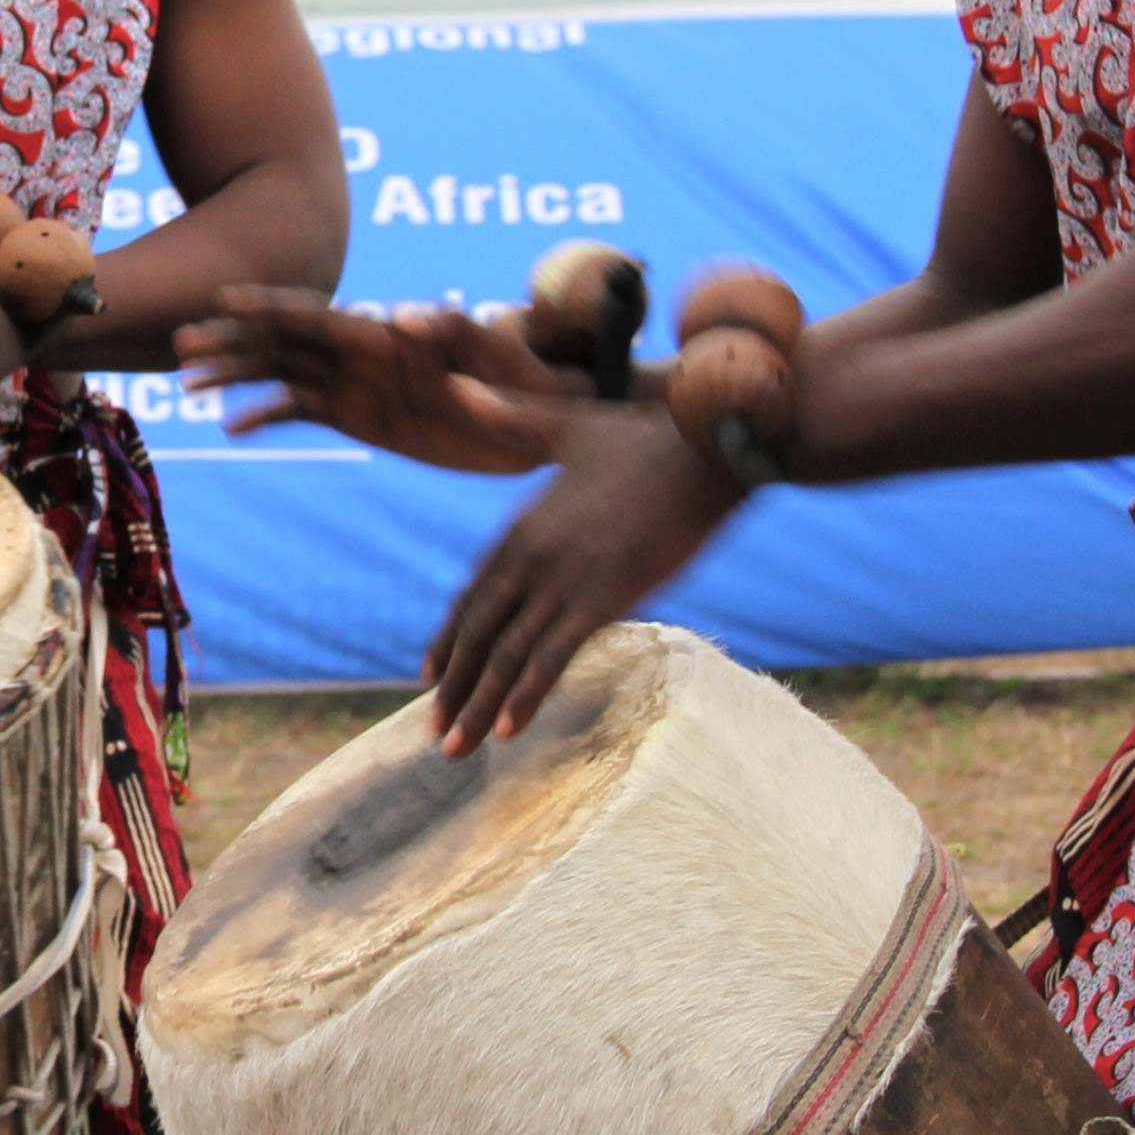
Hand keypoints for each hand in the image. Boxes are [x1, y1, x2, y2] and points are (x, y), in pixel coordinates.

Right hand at [179, 291, 581, 475]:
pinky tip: (233, 427)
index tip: (227, 302)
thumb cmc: (538, 391)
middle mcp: (368, 352)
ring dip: (239, 372)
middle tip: (184, 345)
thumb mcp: (511, 366)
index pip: (325, 315)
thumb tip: (408, 320)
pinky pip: (304, 410)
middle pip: (290, 339)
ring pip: (286, 371)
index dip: (275, 307)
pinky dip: (267, 413)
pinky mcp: (364, 415)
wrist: (548, 428)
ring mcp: (361, 382)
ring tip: (190, 381)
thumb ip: (466, 340)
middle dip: (237, 339)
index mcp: (396, 333)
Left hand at [427, 408, 741, 754]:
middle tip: (435, 733)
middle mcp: (531, 556)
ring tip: (458, 749)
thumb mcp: (567, 425)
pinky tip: (510, 729)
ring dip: (479, 705)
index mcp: (521, 528)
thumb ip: (508, 415)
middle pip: (478, 632)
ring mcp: (564, 578)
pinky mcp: (603, 594)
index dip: (449, 640)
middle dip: (453, 687)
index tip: (430, 677)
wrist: (704, 448)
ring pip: (506, 653)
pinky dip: (527, 693)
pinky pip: (553, 654)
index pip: (471, 597)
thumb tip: (455, 385)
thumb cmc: (645, 437)